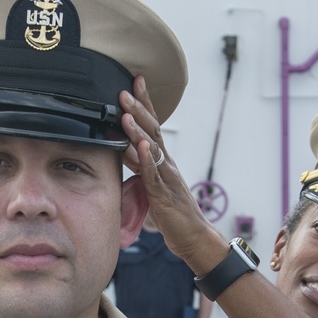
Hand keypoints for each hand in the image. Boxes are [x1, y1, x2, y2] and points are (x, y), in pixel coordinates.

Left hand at [120, 77, 225, 268]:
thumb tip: (126, 148)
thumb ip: (141, 165)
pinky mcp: (163, 195)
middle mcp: (167, 164)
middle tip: (124, 90)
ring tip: (126, 113)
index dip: (144, 103)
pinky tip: (141, 146)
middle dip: (138, 109)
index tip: (135, 81)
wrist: (192, 236)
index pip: (153, 126)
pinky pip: (154, 175)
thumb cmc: (172, 212)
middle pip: (152, 130)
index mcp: (163, 160)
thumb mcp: (152, 183)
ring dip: (138, 129)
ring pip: (152, 149)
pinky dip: (147, 160)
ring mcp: (166, 178)